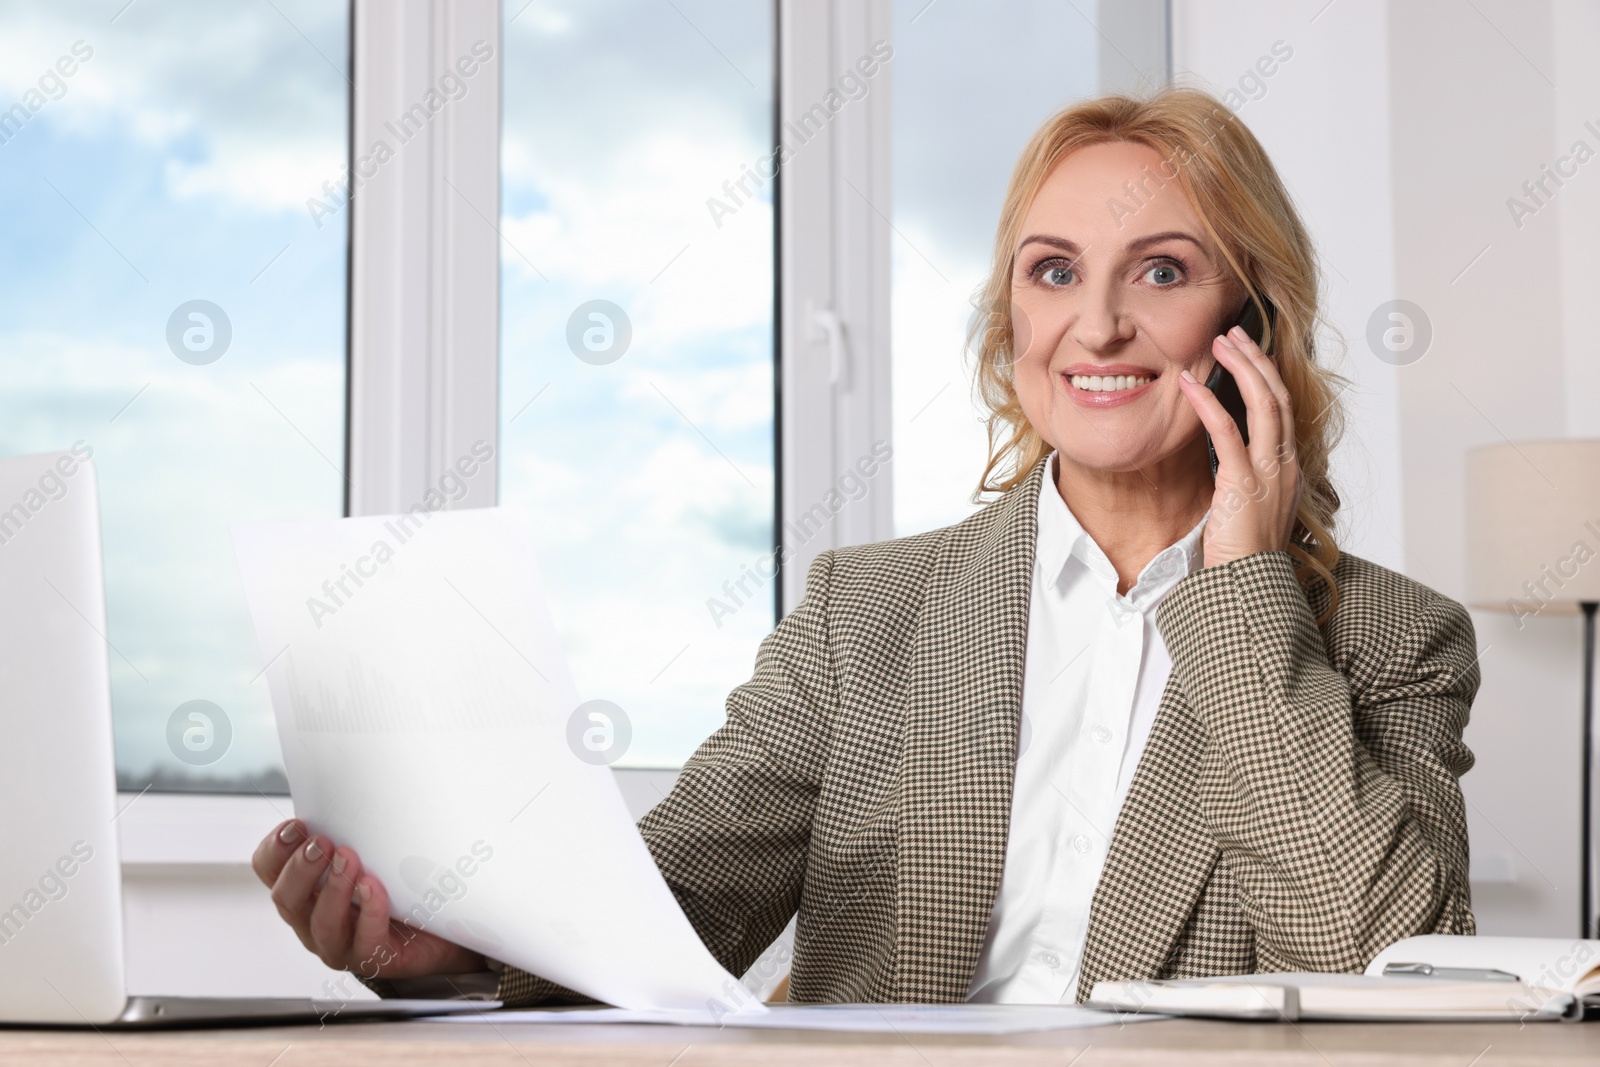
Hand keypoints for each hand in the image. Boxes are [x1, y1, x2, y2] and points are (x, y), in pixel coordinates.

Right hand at [251, 819, 485, 979]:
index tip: (297, 825)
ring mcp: (341, 944)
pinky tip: (376, 888)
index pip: (268, 869)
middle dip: (301, 868)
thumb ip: (352, 823)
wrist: (442, 923)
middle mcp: (313, 919)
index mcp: (304, 889)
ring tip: (349, 859)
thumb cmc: (397, 881)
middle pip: (286, 899)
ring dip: (334, 889)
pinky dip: (369, 913)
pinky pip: (365, 942)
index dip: (275, 849)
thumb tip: (354, 772)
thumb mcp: (369, 846)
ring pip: (321, 924)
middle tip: (322, 842)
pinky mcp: (374, 958)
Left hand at [1177, 324, 1302, 567]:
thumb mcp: (1246, 509)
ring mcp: (1269, 474)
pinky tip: (1191, 385)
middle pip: (1279, 397)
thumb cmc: (1243, 555)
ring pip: (1264, 405)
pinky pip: (1228, 433)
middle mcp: (1286, 466)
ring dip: (1242, 368)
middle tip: (1234, 333)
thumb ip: (1241, 481)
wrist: (1249, 589)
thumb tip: (1222, 462)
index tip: (1249, 353)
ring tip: (1220, 343)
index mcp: (1288, 470)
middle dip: (1257, 359)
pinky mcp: (1243, 485)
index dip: (1267, 377)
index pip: (1283, 411)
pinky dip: (1209, 405)